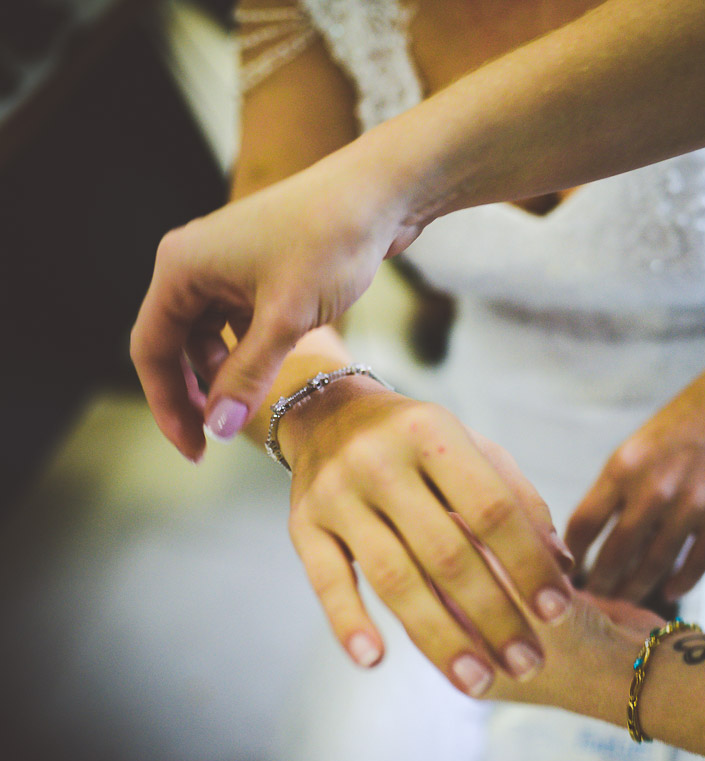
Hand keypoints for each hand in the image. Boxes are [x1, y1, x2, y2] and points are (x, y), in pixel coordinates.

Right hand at [130, 145, 421, 461]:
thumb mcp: (287, 317)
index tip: (195, 450)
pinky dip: (245, 350)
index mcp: (181, 266)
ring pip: (207, 334)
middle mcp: (193, 261)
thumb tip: (217, 427)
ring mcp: (226, 263)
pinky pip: (236, 320)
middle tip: (216, 440)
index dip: (168, 405)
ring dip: (222, 373)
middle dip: (194, 393)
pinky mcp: (258, 267)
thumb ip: (248, 374)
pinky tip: (268, 370)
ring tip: (246, 407)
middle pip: (174, 344)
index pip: (151, 350)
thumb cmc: (330, 240)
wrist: (380, 194)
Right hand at [279, 375, 575, 694]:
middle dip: (494, 616)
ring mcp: (335, 493)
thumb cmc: (421, 442)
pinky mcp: (301, 525)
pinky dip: (350, 623)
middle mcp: (379, 459)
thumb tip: (562, 565)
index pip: (491, 508)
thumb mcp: (474, 449)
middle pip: (445, 553)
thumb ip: (520, 500)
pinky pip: (326, 582)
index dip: (528, 563)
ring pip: (393, 578)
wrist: (329, 413)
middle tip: (528, 663)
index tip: (559, 611)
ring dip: (439, 637)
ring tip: (477, 681)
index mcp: (433, 432)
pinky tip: (377, 661)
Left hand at [566, 339, 704, 602]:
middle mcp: (654, 488)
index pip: (583, 524)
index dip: (570, 556)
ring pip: (655, 565)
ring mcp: (692, 504)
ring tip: (624, 606)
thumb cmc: (690, 418)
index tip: (564, 573)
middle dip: (600, 586)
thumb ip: (621, 484)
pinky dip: (681, 582)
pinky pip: (698, 561)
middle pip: (615, 554)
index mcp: (624, 465)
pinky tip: (669, 592)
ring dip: (636, 589)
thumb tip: (597, 532)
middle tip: (591, 606)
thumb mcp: (643, 442)